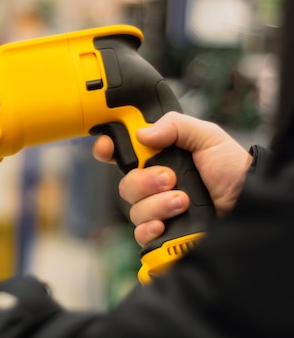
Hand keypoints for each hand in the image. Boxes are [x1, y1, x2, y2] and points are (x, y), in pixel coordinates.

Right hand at [93, 111, 252, 246]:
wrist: (251, 202)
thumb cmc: (232, 169)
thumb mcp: (207, 136)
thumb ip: (175, 126)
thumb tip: (142, 132)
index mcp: (158, 158)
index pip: (121, 153)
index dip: (108, 150)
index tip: (107, 149)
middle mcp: (153, 184)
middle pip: (125, 183)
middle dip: (144, 182)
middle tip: (170, 179)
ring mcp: (157, 208)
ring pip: (133, 208)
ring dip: (156, 204)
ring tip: (183, 201)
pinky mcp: (163, 231)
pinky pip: (140, 232)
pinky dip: (149, 228)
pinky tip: (165, 223)